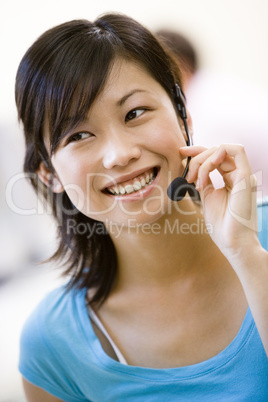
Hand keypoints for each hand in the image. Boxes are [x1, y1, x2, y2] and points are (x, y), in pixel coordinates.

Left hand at [180, 144, 258, 259]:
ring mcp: (243, 174)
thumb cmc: (221, 225)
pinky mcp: (246, 177)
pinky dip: (217, 154)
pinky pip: (235, 150)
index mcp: (231, 179)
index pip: (215, 155)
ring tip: (196, 181)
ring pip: (222, 149)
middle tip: (187, 177)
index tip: (180, 153)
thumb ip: (203, 179)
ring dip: (203, 160)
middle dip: (196, 158)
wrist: (232, 242)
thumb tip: (190, 166)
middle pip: (216, 150)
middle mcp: (239, 174)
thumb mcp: (207, 196)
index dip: (197, 151)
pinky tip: (206, 167)